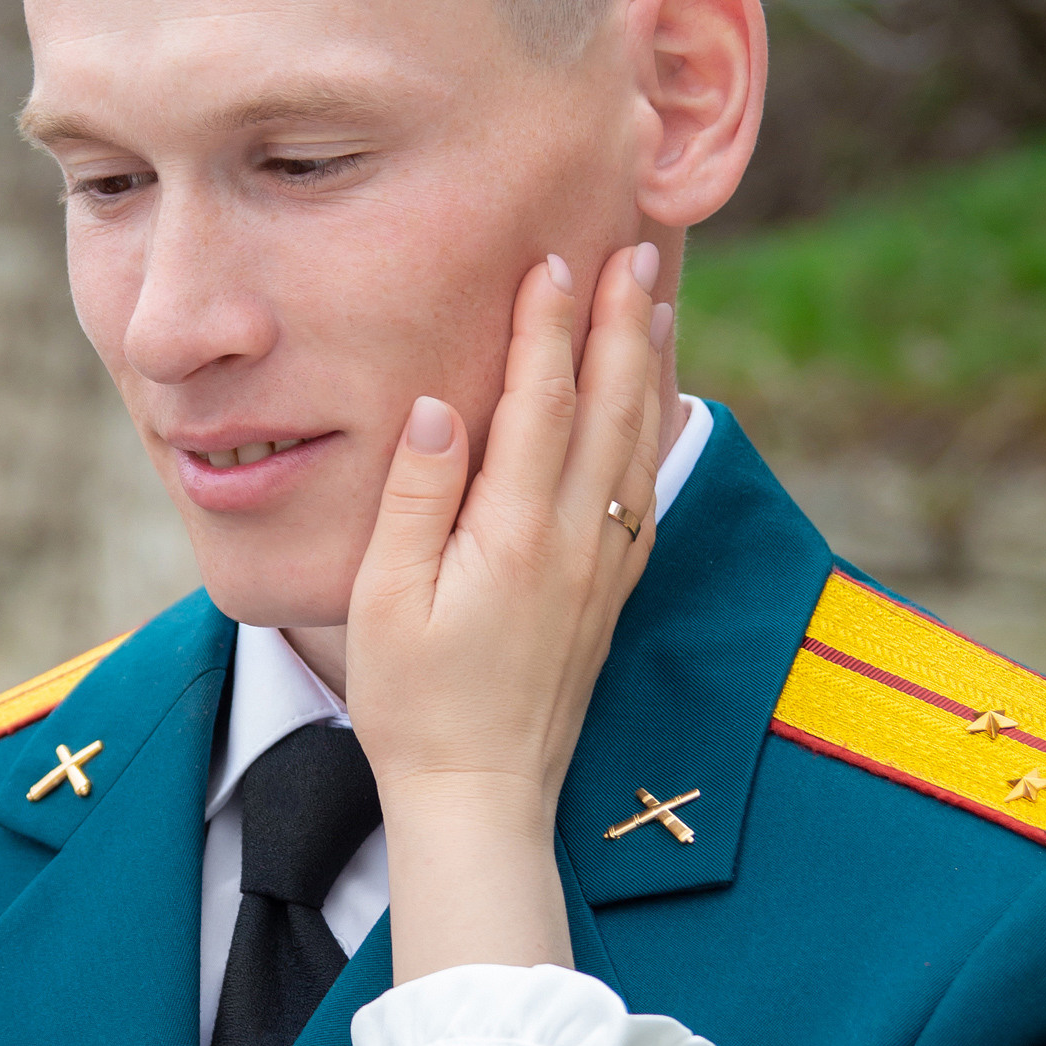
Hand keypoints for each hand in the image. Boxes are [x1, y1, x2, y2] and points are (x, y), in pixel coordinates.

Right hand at [344, 243, 665, 983]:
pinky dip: (655, 431)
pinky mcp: (610, 595)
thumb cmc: (415, 703)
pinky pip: (644, 490)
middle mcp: (575, 541)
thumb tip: (440, 407)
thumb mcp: (387, 601)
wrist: (481, 796)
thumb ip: (415, 499)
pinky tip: (657, 406)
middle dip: (621, 323)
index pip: (541, 402)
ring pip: (639, 443)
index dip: (547, 326)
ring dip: (650, 365)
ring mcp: (603, 568)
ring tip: (658, 302)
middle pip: (609, 407)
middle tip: (634, 250)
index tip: (552, 259)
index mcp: (516, 533)